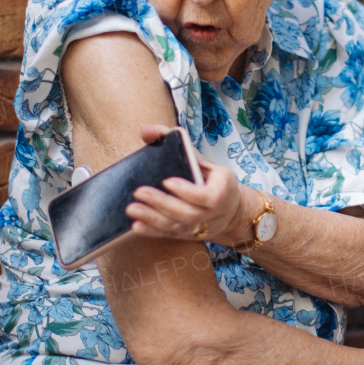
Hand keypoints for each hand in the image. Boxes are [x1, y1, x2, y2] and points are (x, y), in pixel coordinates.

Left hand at [126, 124, 254, 242]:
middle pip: (187, 213)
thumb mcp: (204, 159)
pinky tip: (136, 226)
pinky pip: (169, 234)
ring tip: (132, 209)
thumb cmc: (213, 179)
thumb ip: (177, 142)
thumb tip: (144, 130)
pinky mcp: (187, 234)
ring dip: (152, 218)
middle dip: (162, 203)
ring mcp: (199, 226)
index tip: (167, 181)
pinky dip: (151, 232)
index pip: (207, 196)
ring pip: (176, 226)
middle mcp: (212, 212)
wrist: (232, 210)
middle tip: (139, 192)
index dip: (187, 191)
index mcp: (222, 190)